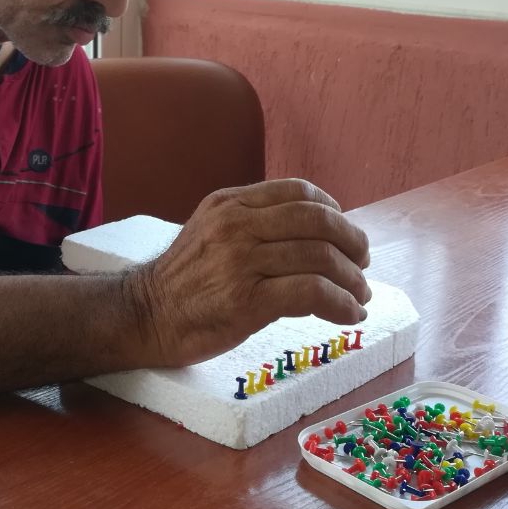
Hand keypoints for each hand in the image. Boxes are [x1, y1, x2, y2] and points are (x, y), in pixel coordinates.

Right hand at [129, 180, 370, 366]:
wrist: (144, 317)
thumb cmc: (183, 282)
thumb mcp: (211, 232)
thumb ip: (253, 225)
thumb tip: (314, 234)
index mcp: (229, 203)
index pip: (298, 192)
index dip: (333, 210)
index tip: (346, 233)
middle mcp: (236, 226)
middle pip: (318, 222)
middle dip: (352, 243)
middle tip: (363, 264)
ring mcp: (241, 262)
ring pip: (321, 258)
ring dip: (352, 280)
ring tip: (360, 295)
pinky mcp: (248, 301)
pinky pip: (313, 293)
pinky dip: (342, 303)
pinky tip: (349, 314)